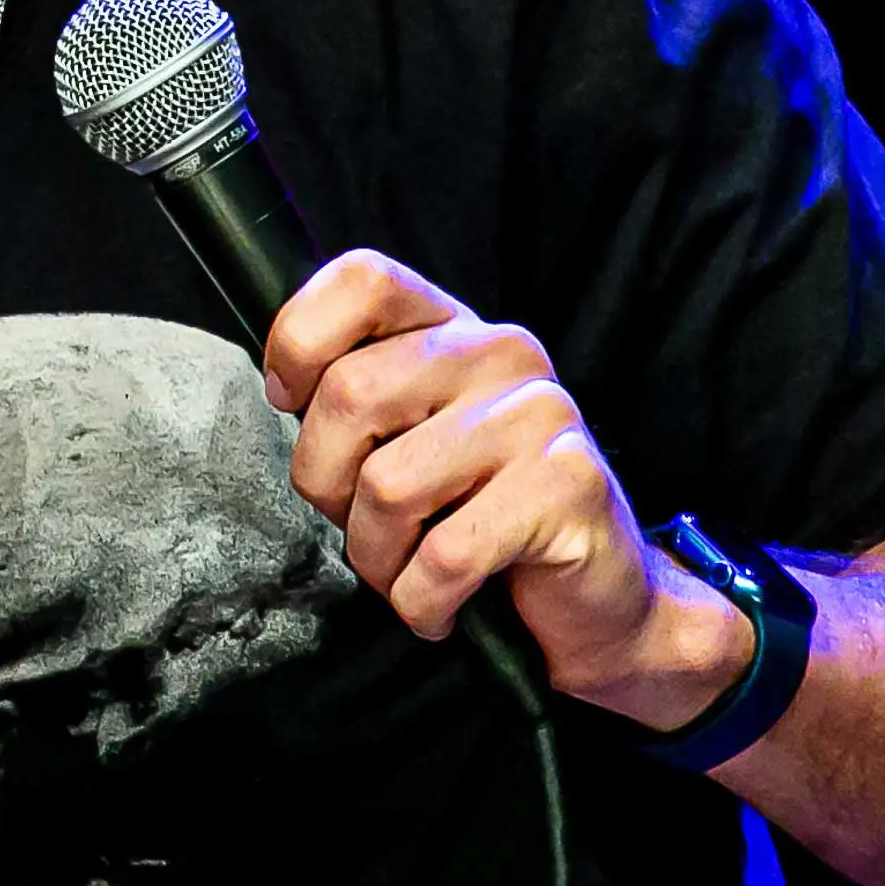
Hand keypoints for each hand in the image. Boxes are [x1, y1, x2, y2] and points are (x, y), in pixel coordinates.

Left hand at [264, 250, 746, 730]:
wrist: (602, 602)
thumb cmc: (482, 521)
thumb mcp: (413, 439)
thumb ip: (358, 400)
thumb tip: (282, 390)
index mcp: (455, 327)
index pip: (362, 280)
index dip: (300, 342)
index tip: (292, 406)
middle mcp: (502, 352)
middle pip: (350, 393)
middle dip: (327, 484)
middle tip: (362, 526)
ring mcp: (540, 414)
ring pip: (388, 485)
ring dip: (377, 557)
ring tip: (407, 574)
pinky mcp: (567, 486)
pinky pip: (444, 555)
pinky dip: (422, 600)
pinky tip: (442, 605)